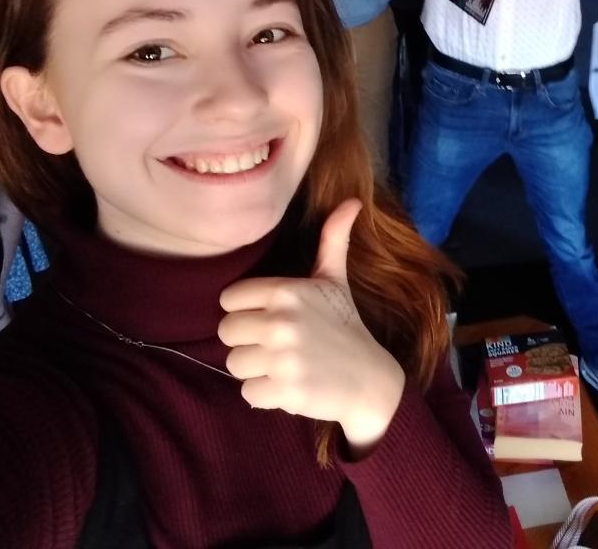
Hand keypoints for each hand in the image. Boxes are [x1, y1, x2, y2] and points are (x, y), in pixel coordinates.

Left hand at [217, 199, 404, 455]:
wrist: (371, 380)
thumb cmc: (345, 326)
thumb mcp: (336, 281)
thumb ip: (333, 239)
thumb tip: (353, 201)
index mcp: (287, 291)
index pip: (229, 300)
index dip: (247, 311)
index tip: (271, 318)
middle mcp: (281, 322)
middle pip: (226, 332)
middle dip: (247, 342)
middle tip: (277, 345)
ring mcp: (283, 358)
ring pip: (233, 364)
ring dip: (254, 370)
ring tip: (283, 365)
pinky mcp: (285, 391)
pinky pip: (247, 393)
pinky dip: (264, 395)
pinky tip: (288, 386)